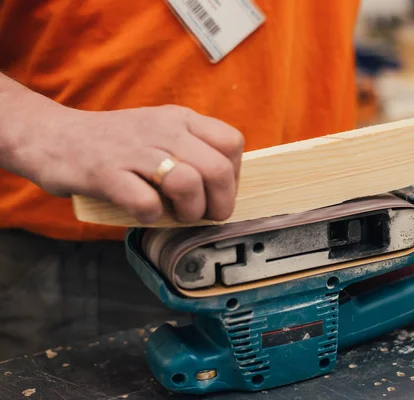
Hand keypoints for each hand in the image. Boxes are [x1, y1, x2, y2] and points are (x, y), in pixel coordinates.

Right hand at [19, 103, 243, 223]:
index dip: (234, 175)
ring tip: (178, 215)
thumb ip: (192, 149)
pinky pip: (146, 201)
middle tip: (208, 215)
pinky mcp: (107, 173)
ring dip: (190, 210)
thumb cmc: (115, 144)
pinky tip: (145, 212)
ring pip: (188, 183)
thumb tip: (224, 187)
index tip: (219, 192)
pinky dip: (152, 215)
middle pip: (218, 168)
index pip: (231, 142)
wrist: (53, 137)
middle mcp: (163, 130)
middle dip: (221, 202)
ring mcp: (135, 150)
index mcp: (180, 119)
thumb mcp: (160, 132)